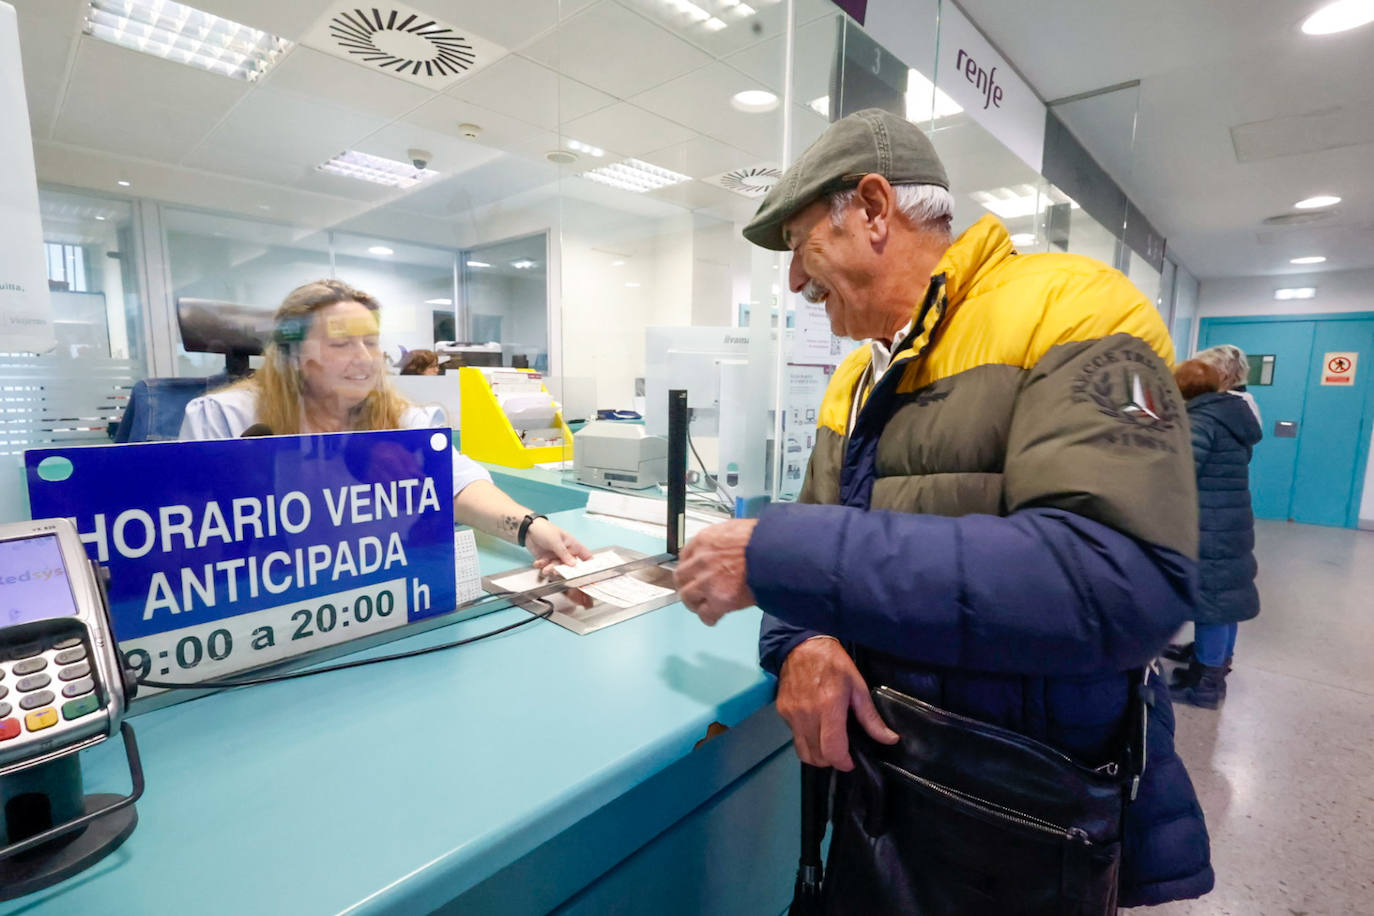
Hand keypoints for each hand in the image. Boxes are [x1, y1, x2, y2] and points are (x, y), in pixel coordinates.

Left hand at [524, 518, 592, 568]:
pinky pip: (546, 567)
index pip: (585, 556)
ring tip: (545, 568)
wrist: (528, 529)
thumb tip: (574, 564)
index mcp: (572, 545)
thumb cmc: (544, 529)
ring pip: (557, 567)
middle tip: (556, 571)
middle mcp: (566, 552)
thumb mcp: (556, 541)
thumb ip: (564, 554)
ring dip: (550, 569)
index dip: (588, 565)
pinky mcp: (546, 559)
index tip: (584, 573)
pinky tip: (538, 562)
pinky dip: (542, 566)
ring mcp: (556, 556)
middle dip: (562, 569)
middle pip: (569, 566)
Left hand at [674, 519, 757, 625]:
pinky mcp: (719, 600)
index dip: (689, 567)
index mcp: (704, 540)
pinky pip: (706, 614)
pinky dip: (709, 618)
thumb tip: (723, 548)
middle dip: (686, 585)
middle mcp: (701, 561)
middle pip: (681, 578)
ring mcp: (708, 582)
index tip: (692, 572)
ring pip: (688, 598)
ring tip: (703, 606)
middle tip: (693, 591)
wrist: (776, 553)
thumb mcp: (737, 528)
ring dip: (694, 603)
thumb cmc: (764, 539)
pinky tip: (714, 617)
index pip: (684, 555)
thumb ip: (723, 540)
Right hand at [777, 637, 897, 770]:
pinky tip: (816, 726)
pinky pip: (795, 737)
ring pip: (803, 752)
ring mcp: (791, 715)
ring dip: (817, 755)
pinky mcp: (782, 712)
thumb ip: (870, 717)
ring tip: (828, 743)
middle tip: (842, 751)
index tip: (851, 760)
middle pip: (817, 757)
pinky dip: (806, 739)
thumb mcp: (858, 687)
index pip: (832, 751)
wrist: (801, 645)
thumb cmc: (833, 663)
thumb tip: (889, 739)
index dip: (843, 763)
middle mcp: (807, 715)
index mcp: (829, 707)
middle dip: (832, 761)